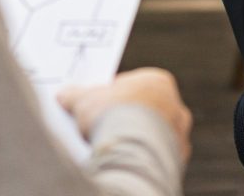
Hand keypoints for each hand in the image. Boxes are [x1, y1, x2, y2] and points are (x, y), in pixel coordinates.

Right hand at [58, 67, 192, 160]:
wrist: (129, 152)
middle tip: (100, 128)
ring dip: (134, 139)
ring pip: (152, 134)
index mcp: (158, 82)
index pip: (133, 86)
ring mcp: (178, 134)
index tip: (96, 104)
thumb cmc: (110, 117)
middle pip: (145, 110)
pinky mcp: (176, 160)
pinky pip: (155, 156)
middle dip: (124, 118)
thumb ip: (75, 95)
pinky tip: (123, 161)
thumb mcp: (84, 100)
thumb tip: (64, 95)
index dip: (111, 95)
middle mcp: (175, 106)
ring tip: (110, 148)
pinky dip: (141, 158)